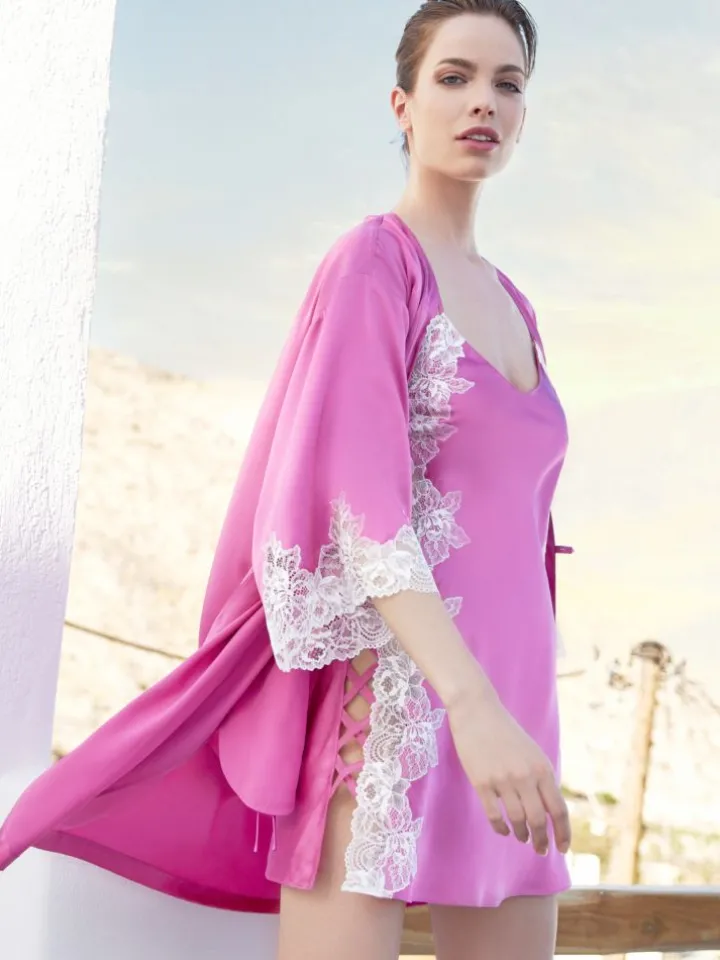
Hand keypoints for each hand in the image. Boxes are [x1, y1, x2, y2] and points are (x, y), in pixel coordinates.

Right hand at [447, 687, 570, 855]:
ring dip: (521, 834)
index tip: (563, 849)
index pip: (559, 809)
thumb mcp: (532, 752)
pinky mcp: (481, 782)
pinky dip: (500, 828)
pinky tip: (503, 830)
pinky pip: (494, 815)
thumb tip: (549, 810)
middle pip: (539, 820)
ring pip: (517, 820)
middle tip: (540, 849)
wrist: (477, 711)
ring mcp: (503, 780)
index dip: (563, 833)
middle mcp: (525, 776)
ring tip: (522, 837)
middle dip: (541, 840)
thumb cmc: (505, 731)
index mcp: (542, 768)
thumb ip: (541, 778)